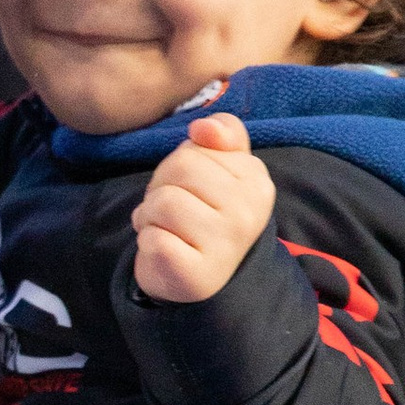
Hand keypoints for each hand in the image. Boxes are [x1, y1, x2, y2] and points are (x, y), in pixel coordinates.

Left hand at [131, 112, 275, 303]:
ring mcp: (226, 247)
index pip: (194, 149)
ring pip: (162, 203)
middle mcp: (248, 214)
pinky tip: (165, 250)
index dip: (178, 166)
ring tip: (166, 229)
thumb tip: (204, 128)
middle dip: (160, 187)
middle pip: (178, 169)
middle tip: (172, 212)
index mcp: (257, 182)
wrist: (195, 277)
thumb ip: (223, 134)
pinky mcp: (197, 275)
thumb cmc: (203, 214)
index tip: (190, 189)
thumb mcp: (221, 167)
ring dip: (150, 216)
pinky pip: (153, 239)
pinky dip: (148, 242)